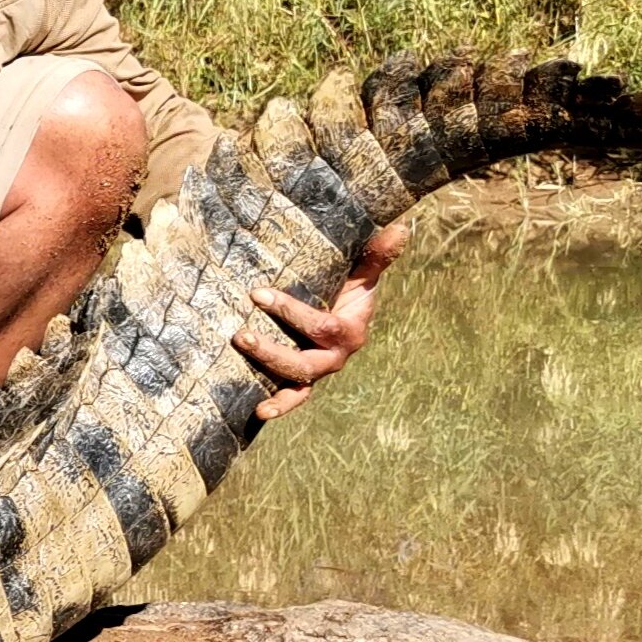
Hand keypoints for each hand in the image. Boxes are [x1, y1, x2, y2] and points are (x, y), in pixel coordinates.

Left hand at [236, 221, 407, 421]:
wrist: (343, 311)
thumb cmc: (348, 289)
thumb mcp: (362, 274)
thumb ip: (376, 256)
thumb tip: (400, 228)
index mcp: (350, 331)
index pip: (321, 326)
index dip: (289, 311)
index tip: (257, 293)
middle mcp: (335, 356)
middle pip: (305, 362)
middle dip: (272, 351)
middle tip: (241, 335)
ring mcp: (318, 370)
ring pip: (296, 380)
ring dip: (268, 371)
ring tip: (240, 358)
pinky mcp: (303, 380)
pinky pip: (294, 397)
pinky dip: (279, 406)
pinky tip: (258, 412)